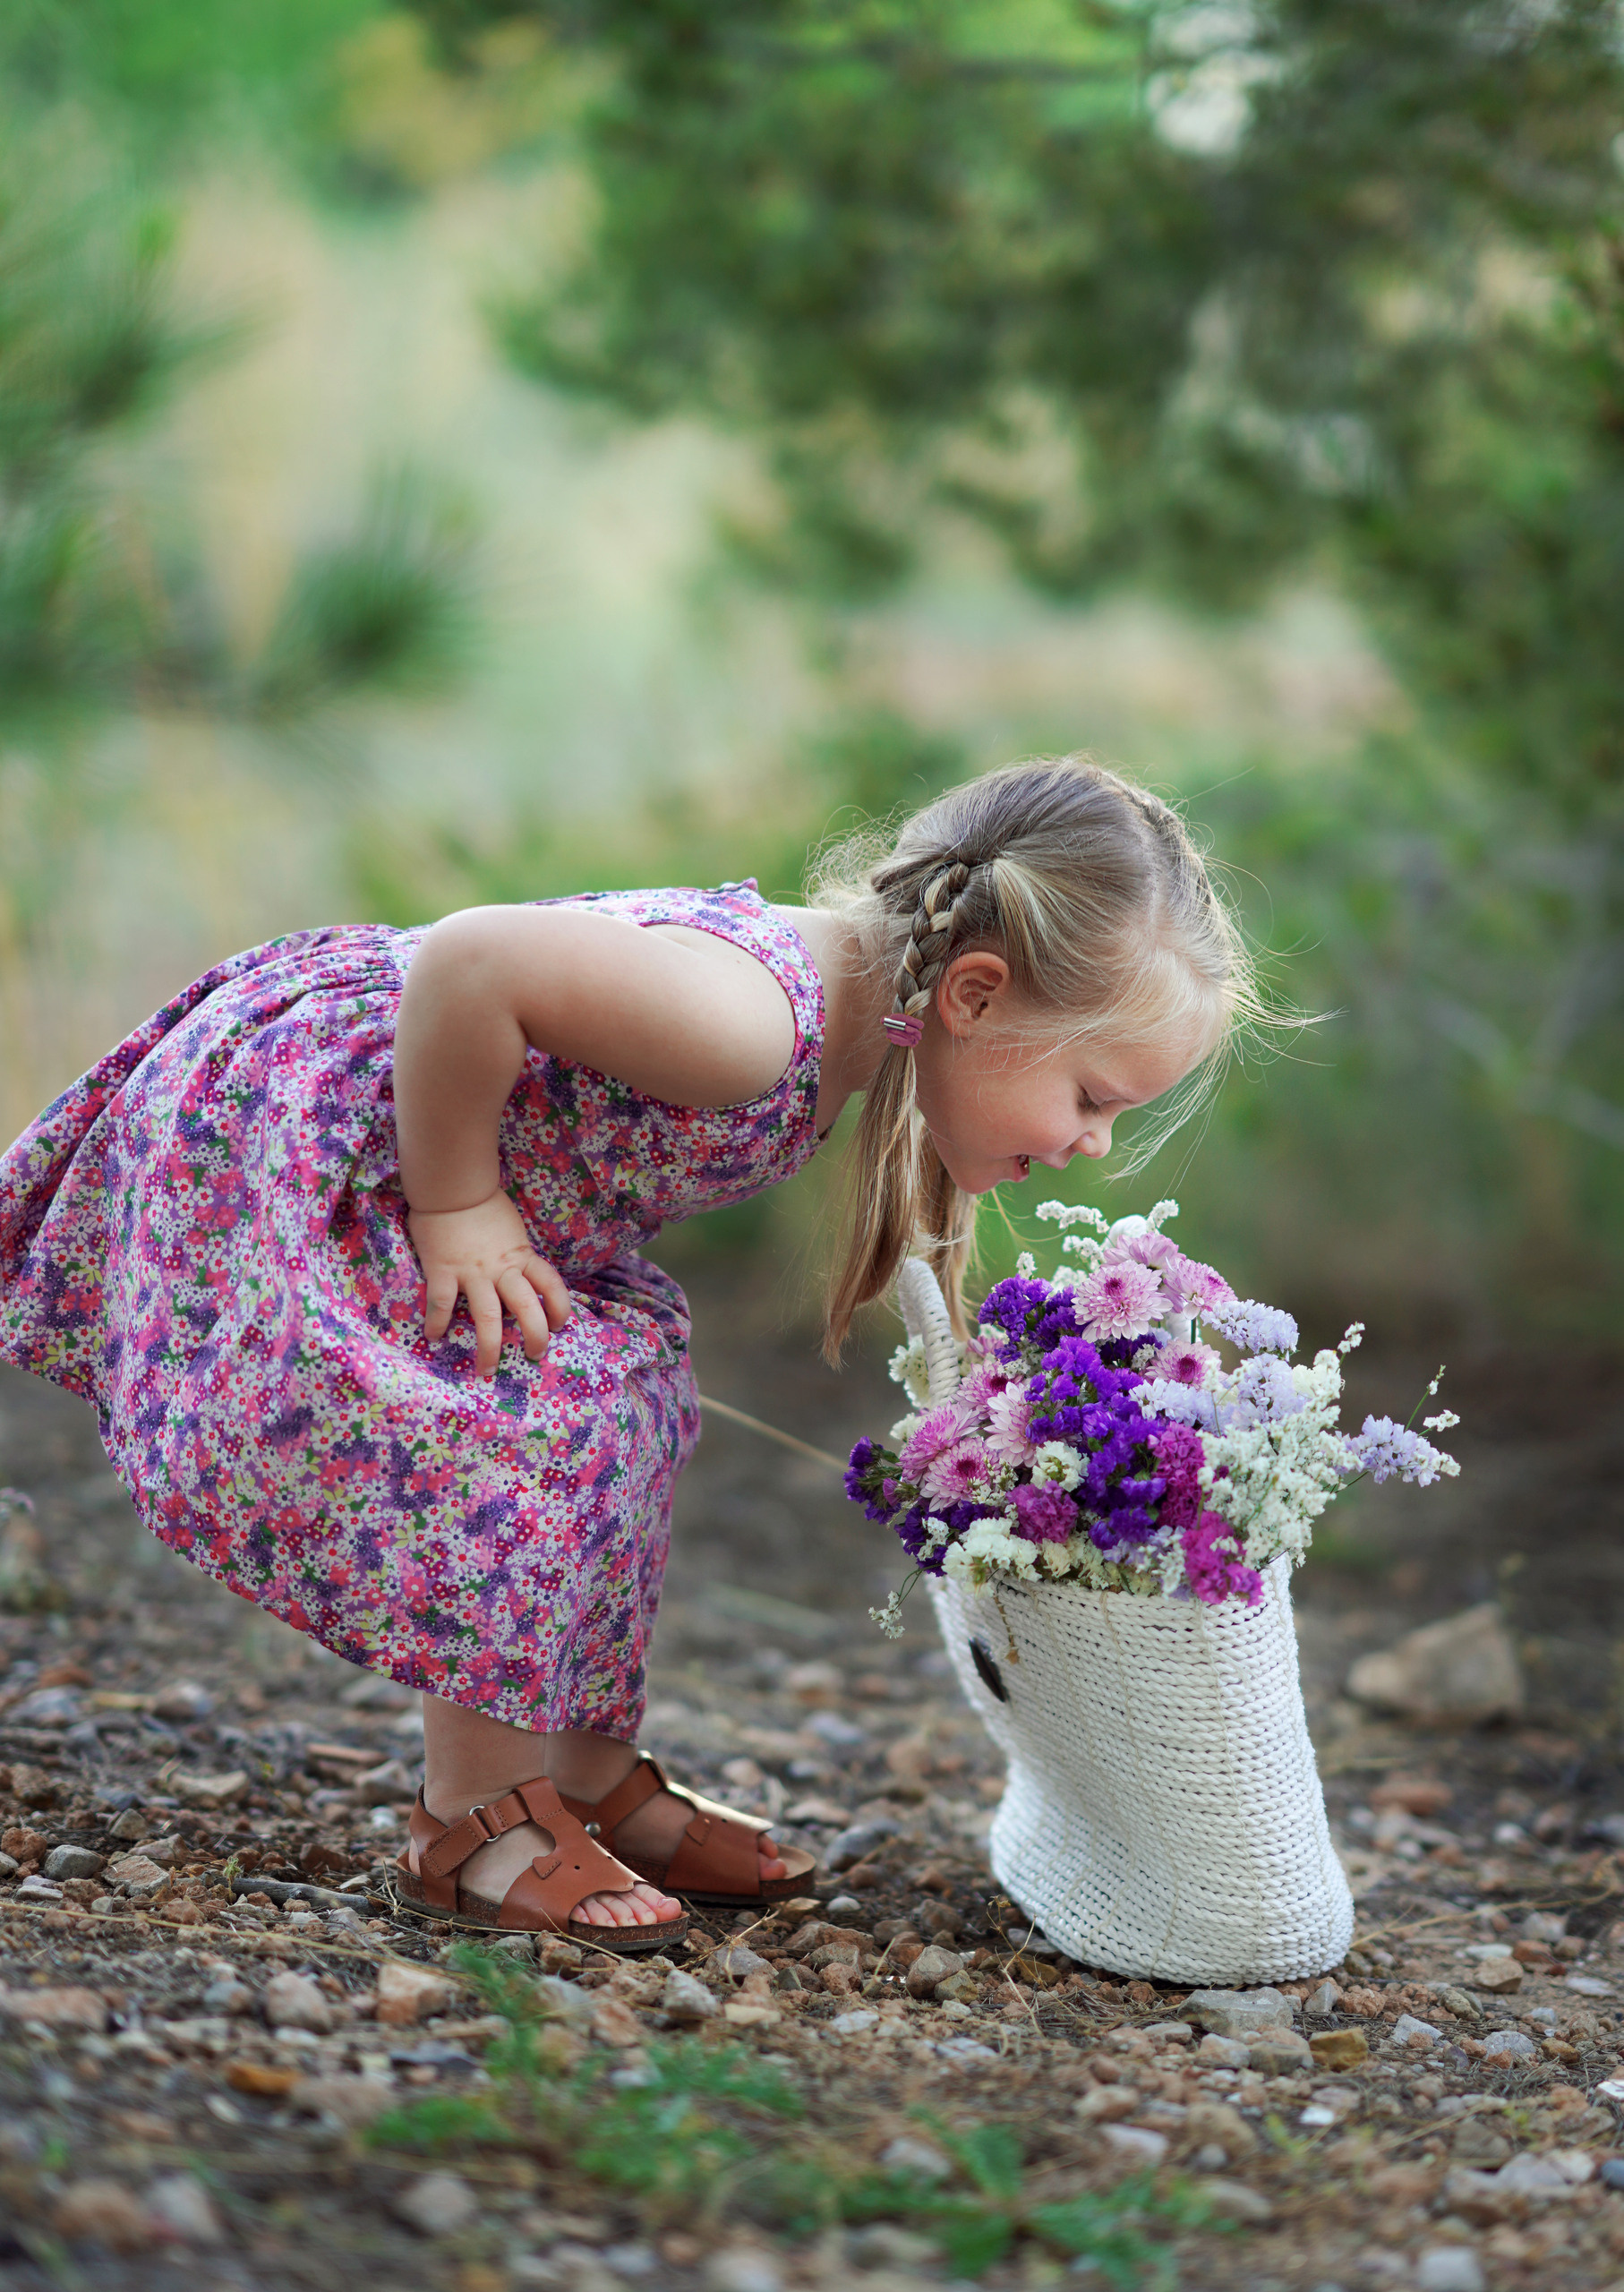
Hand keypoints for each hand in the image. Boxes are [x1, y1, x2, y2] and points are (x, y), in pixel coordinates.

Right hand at [407, 1193, 571, 1376]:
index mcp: (521, 1256)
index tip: (559, 1325)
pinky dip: (437, 1323)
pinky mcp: (443, 1271)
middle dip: (534, 1336)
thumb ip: (516, 1254)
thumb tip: (519, 1276)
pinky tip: (435, 1337)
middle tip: (534, 1354)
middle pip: (526, 1308)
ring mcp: (472, 1272)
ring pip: (487, 1317)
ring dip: (489, 1348)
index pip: (551, 1285)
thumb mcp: (512, 1229)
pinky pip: (441, 1304)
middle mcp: (501, 1268)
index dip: (560, 1308)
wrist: (451, 1188)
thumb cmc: (483, 1206)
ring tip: (487, 1369)